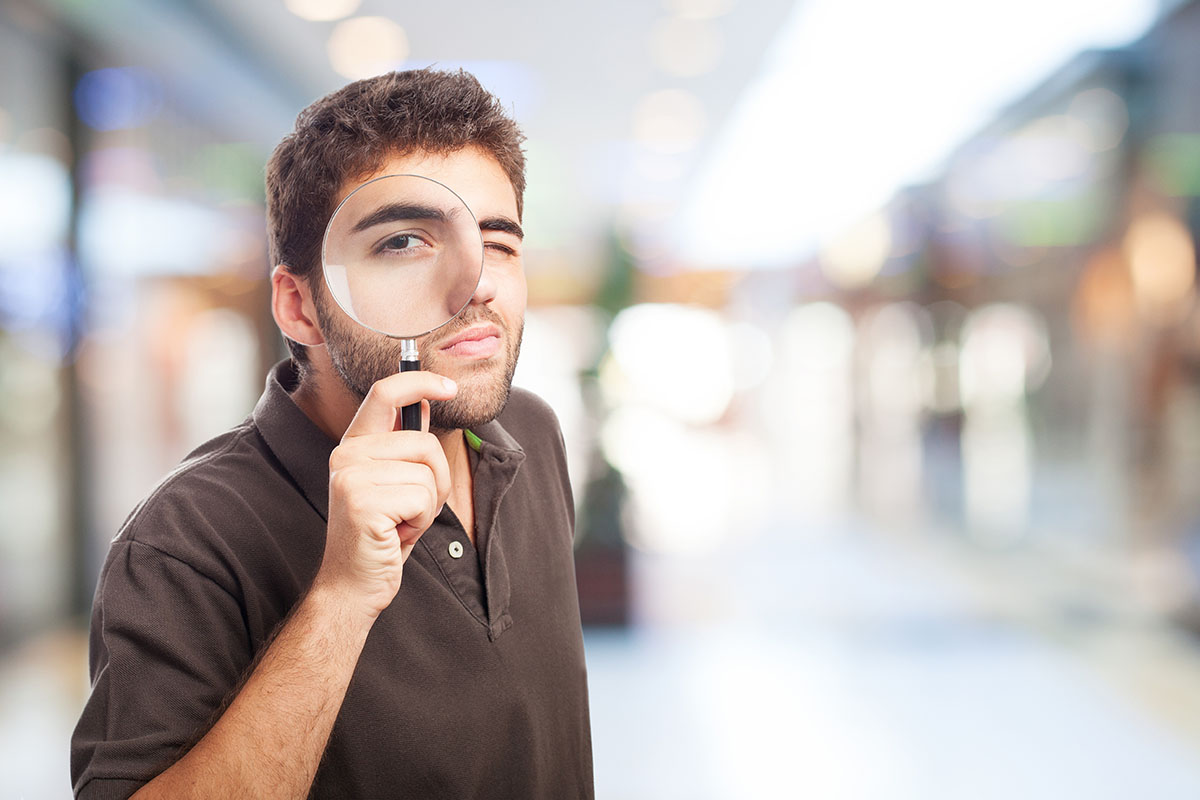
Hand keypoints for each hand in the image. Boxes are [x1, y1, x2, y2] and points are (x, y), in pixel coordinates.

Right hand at [316, 371, 456, 619]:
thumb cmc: (381, 535)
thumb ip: (405, 445)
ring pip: (428, 473)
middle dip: (436, 481)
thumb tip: (425, 404)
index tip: (450, 387)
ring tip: (401, 522)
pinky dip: (422, 522)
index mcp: (354, 445)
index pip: (384, 393)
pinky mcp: (363, 502)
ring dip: (428, 505)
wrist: (353, 585)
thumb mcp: (395, 483)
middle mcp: (347, 455)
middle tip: (412, 510)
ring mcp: (351, 477)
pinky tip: (397, 535)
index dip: (420, 381)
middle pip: (425, 444)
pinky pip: (423, 498)